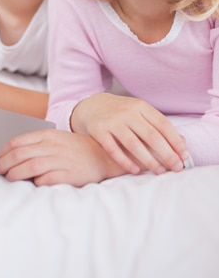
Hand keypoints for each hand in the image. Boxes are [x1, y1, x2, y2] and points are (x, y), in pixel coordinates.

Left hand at [0, 128, 124, 186]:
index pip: (16, 142)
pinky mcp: (68, 175)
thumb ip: (37, 144)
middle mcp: (52, 146)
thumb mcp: (56, 139)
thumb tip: (13, 155)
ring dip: (15, 175)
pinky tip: (32, 184)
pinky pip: (46, 179)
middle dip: (4, 165)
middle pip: (19, 154)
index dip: (3, 153)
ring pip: (29, 166)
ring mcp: (60, 160)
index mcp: (47, 136)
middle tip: (0, 172)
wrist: (104, 155)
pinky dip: (36, 182)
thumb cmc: (77, 150)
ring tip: (10, 179)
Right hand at [71, 93, 188, 174]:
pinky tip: (136, 170)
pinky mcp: (99, 131)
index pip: (162, 124)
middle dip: (166, 153)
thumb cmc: (123, 113)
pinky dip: (125, 161)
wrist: (92, 106)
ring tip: (159, 171)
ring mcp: (112, 121)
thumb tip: (183, 142)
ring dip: (149, 160)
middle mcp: (127, 112)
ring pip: (133, 144)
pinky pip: (113, 149)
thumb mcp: (140, 111)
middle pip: (151, 135)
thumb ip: (158, 124)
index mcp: (140, 106)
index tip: (185, 155)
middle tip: (177, 168)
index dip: (175, 141)